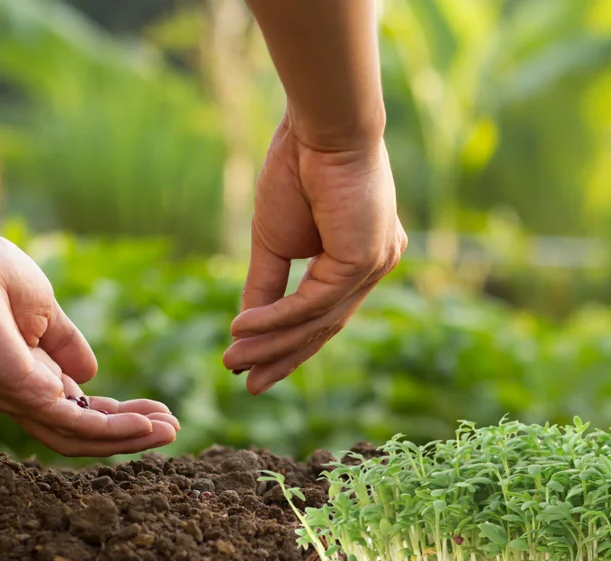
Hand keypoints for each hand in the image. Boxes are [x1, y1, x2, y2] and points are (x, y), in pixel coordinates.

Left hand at [0, 233, 178, 456]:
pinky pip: (74, 423)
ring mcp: (19, 398)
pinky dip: (112, 429)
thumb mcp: (42, 308)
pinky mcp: (21, 394)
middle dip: (130, 432)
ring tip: (167, 433)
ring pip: (80, 438)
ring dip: (127, 439)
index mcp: (28, 372)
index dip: (119, 413)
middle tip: (171, 429)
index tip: (158, 411)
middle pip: (83, 430)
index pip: (80, 407)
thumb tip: (91, 372)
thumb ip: (65, 341)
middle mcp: (21, 394)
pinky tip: (144, 425)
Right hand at [222, 115, 407, 393]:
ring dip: (272, 344)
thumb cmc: (297, 168)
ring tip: (234, 361)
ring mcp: (376, 263)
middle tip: (249, 385)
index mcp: (362, 256)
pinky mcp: (365, 259)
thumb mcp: (274, 240)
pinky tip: (242, 328)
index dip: (290, 345)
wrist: (319, 126)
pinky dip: (275, 319)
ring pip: (318, 321)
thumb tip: (246, 329)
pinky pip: (313, 303)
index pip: (326, 313)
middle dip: (283, 358)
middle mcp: (376, 263)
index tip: (254, 369)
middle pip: (326, 326)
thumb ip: (266, 286)